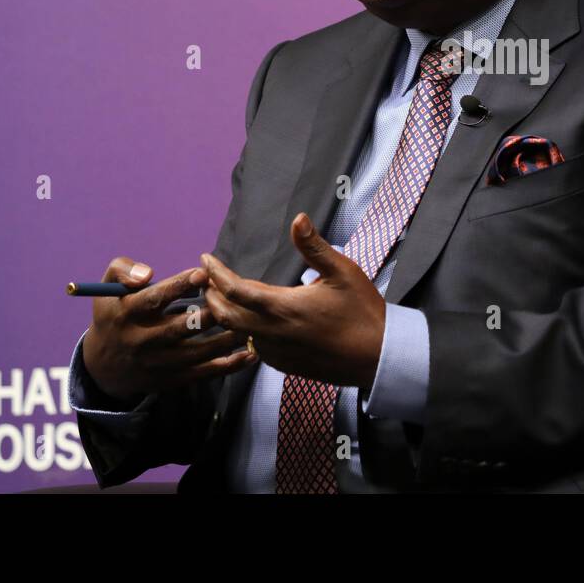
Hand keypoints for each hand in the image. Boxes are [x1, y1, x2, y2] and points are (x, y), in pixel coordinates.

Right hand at [81, 256, 257, 403]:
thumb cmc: (115, 314)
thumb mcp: (107, 289)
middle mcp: (142, 340)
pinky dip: (228, 366)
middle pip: (179, 328)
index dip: (178, 286)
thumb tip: (146, 272)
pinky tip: (251, 355)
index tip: (203, 274)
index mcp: (127, 314)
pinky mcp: (171, 380)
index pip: (154, 299)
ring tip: (250, 325)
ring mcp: (158, 363)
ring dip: (226, 340)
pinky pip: (203, 374)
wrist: (104, 365)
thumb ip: (122, 270)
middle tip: (233, 300)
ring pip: (196, 353)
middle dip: (208, 313)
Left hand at [200, 212, 386, 389]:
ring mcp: (278, 352)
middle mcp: (274, 332)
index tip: (205, 259)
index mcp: (284, 307)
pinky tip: (251, 322)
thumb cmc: (363, 311)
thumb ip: (314, 247)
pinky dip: (245, 331)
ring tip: (222, 297)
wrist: (378, 356)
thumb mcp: (343, 272)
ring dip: (226, 315)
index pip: (236, 290)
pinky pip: (255, 346)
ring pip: (239, 333)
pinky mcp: (285, 364)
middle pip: (225, 316)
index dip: (216, 273)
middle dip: (211, 296)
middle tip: (205, 280)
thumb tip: (298, 219)